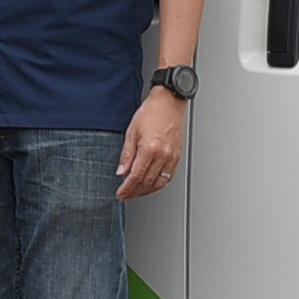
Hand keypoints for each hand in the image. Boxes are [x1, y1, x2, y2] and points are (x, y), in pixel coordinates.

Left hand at [115, 85, 187, 201]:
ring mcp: (172, 156)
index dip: (127, 188)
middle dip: (135, 192)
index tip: (121, 193)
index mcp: (149, 148)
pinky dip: (159, 184)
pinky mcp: (177, 156)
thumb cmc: (151, 112)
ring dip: (147, 191)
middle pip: (147, 182)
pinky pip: (169, 177)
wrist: (169, 102)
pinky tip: (151, 184)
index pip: (136, 176)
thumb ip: (126, 154)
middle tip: (126, 195)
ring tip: (137, 193)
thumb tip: (121, 171)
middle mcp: (163, 155)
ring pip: (159, 183)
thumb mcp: (132, 131)